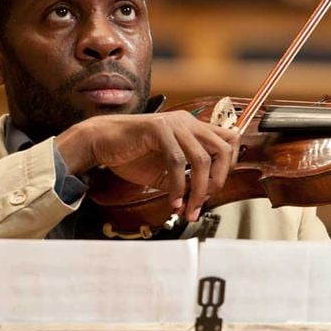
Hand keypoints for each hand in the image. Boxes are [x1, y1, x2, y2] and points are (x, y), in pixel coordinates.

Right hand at [56, 111, 239, 221]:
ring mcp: (173, 124)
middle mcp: (187, 122)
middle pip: (223, 149)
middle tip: (203, 201)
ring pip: (201, 159)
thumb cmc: (130, 154)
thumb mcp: (166, 170)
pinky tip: (171, 200)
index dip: (228, 167)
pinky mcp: (158, 129)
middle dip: (218, 181)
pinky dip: (177, 186)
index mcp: (192, 128)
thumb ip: (186, 180)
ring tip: (187, 208)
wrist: (101, 143)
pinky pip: (177, 162)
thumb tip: (200, 200)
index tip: (215, 189)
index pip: (228, 141)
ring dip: (197, 190)